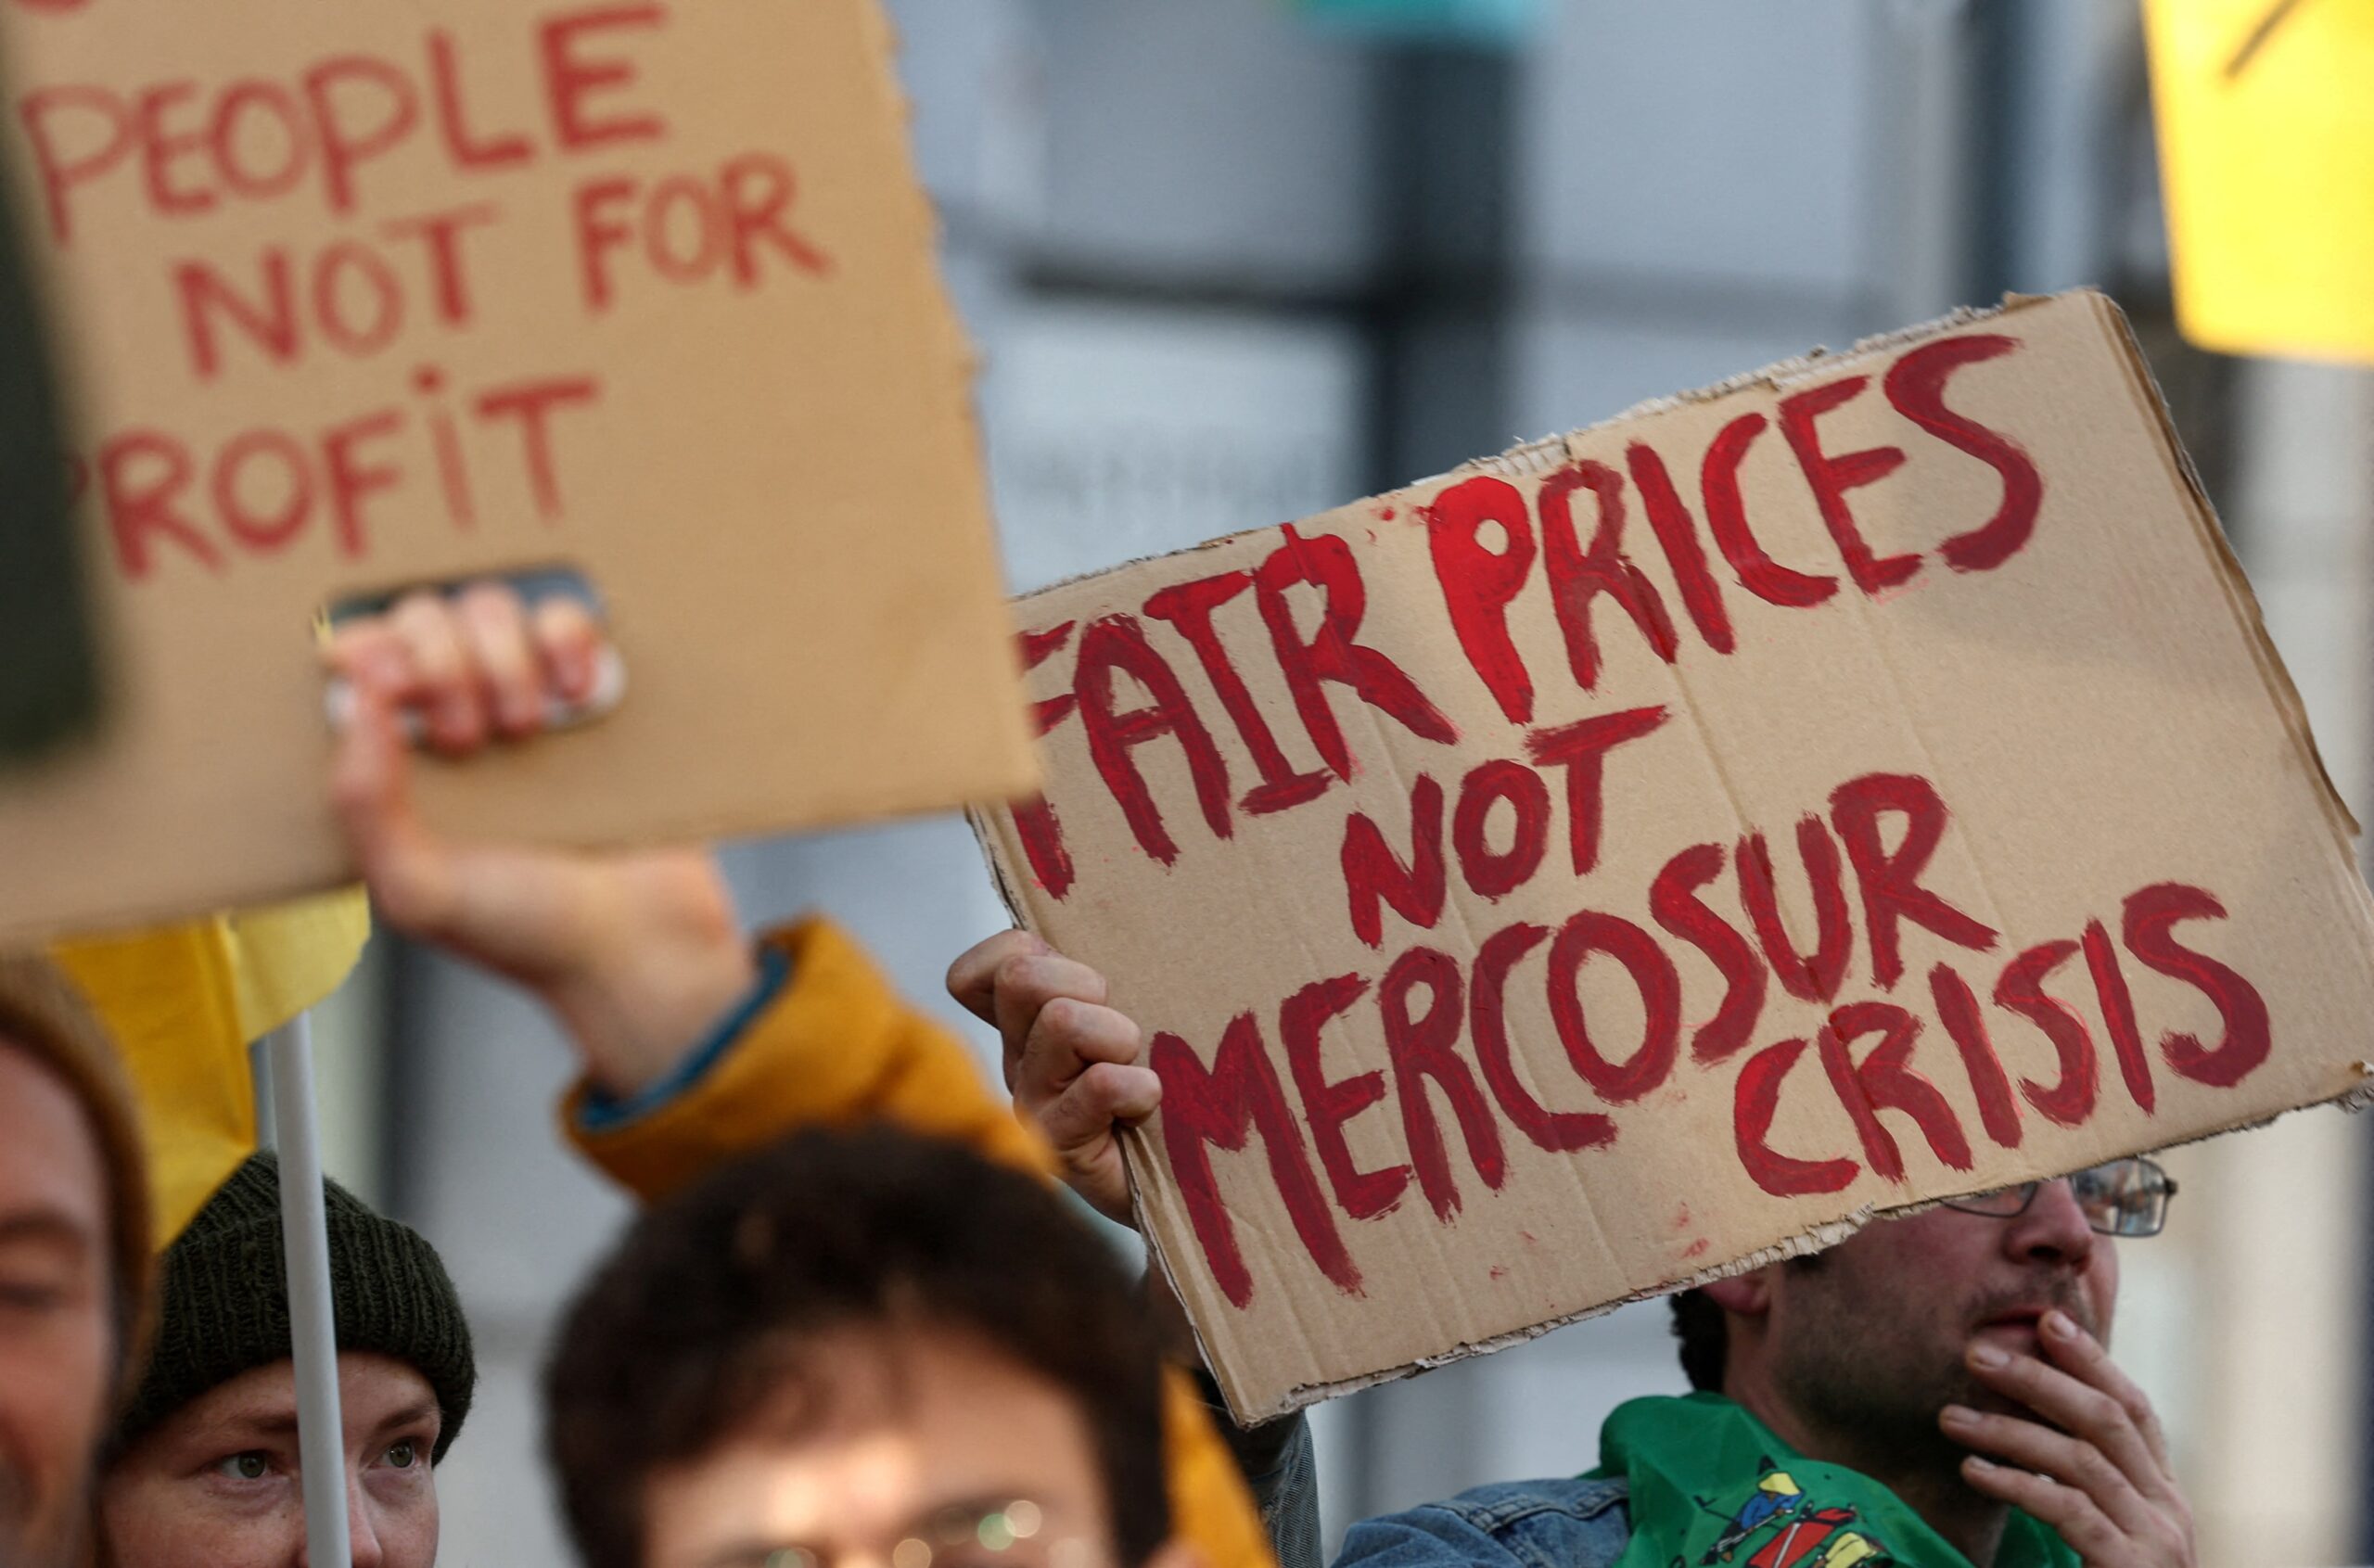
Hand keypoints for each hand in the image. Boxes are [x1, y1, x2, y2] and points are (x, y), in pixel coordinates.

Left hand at [325, 584, 756, 1097]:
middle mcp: (452, 721)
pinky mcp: (592, 694)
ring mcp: (525, 702)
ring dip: (504, 657)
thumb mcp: (418, 890)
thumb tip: (354, 700)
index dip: (370, 652)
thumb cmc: (530, 935)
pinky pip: (568, 619)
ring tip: (527, 729)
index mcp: (395, 765)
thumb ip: (364, 803)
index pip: (357, 661)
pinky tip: (576, 694)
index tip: (395, 688)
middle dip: (443, 664)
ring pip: (492, 607)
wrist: (641, 944)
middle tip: (468, 739)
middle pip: (423, 616)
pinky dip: (569, 639)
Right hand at [945, 930, 1155, 1227]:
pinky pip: (1099, 1085)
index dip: (1018, 953)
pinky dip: (1138, 1085)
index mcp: (1024, 1027)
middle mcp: (1018, 1063)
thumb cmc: (1170, 1090)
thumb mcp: (1141, 1016)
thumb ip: (1115, 978)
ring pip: (1060, 1021)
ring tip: (1137, 1066)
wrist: (1194, 1184)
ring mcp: (1034, 1106)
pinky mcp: (1062, 1149)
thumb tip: (1136, 904)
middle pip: (1019, 978)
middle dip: (1083, 983)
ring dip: (1117, 1035)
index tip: (1081, 980)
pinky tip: (1148, 1103)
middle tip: (1120, 1025)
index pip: (975, 973)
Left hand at [1941, 1309, 2194, 1565]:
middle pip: (2107, 1421)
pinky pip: (2071, 1511)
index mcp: (2162, 1495)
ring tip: (1949, 1418)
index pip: (2133, 1410)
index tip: (2047, 1319)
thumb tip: (2015, 1436)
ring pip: (2082, 1460)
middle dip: (2042, 1378)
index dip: (2093, 1360)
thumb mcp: (2101, 1535)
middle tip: (1977, 1354)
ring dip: (2009, 1430)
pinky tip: (1974, 1472)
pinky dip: (2019, 1484)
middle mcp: (2169, 1511)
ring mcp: (2157, 1542)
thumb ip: (2077, 1487)